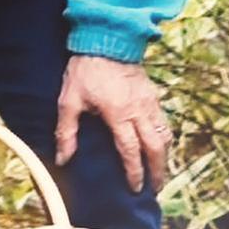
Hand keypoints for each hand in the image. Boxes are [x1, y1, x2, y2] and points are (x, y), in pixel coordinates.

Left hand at [55, 55, 170, 192]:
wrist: (106, 39)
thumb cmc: (85, 70)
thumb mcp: (69, 101)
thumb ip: (67, 132)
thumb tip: (63, 159)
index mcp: (119, 115)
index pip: (131, 152)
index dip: (134, 173)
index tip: (135, 188)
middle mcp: (139, 111)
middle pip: (156, 148)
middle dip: (158, 170)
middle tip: (156, 188)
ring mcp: (150, 102)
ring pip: (165, 135)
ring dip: (164, 156)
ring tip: (160, 171)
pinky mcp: (153, 94)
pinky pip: (164, 121)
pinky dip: (165, 137)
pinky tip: (159, 145)